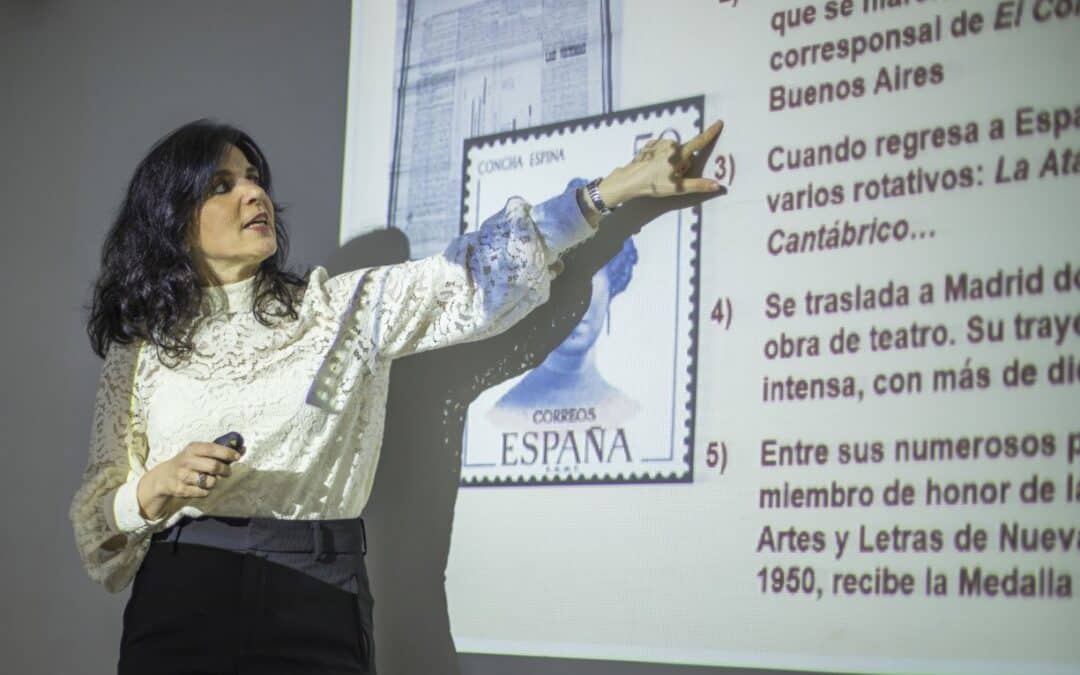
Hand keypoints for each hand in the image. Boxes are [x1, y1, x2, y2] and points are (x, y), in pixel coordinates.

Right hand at [136, 439, 243, 520]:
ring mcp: (183, 476)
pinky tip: (200, 486)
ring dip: (214, 482)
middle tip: (227, 472)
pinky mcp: (181, 489)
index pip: (213, 448)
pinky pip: (203, 493)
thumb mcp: (197, 452)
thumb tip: (243, 449)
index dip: (228, 453)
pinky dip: (206, 491)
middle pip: (214, 467)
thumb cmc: (188, 462)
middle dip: (225, 470)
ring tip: (209, 479)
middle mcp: (186, 461)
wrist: (163, 477)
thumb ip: (218, 451)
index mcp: (192, 448)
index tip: (237, 457)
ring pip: (210, 482)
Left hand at [598, 120, 724, 206]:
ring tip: (660, 173)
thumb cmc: (653, 185)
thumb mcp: (677, 188)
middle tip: (671, 177)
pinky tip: (653, 167)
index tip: (719, 123)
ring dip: (671, 161)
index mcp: (678, 153)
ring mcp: (658, 144)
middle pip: (684, 153)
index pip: (699, 142)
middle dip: (682, 164)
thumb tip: (717, 185)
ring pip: (673, 152)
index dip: (710, 133)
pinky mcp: (649, 146)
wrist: (629, 181)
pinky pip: (661, 150)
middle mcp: (669, 145)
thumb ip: (698, 185)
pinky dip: (661, 157)